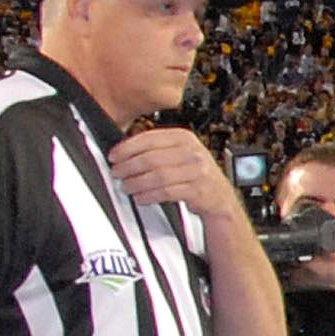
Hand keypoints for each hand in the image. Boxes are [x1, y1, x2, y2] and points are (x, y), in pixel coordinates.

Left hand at [108, 127, 240, 220]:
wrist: (220, 196)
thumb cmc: (195, 174)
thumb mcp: (181, 153)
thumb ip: (158, 148)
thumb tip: (124, 150)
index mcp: (184, 137)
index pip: (149, 139)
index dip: (127, 147)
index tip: (114, 156)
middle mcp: (191, 151)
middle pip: (151, 158)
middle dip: (128, 166)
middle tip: (116, 173)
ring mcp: (196, 171)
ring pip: (157, 176)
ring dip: (136, 183)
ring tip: (125, 187)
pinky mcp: (197, 190)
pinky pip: (166, 192)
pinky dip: (149, 196)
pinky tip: (140, 198)